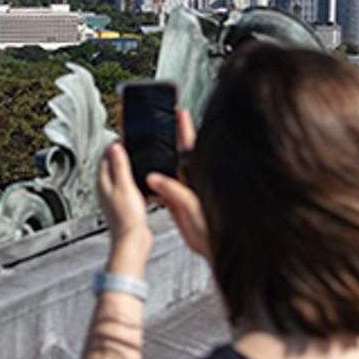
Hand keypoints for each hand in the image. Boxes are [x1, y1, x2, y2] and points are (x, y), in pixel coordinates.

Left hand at [98, 141, 151, 268]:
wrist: (132, 240)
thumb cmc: (127, 217)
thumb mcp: (125, 185)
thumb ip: (119, 165)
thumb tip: (115, 146)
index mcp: (102, 182)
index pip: (105, 156)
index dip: (114, 145)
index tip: (124, 136)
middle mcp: (105, 189)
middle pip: (110, 165)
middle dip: (120, 154)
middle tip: (131, 144)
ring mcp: (114, 198)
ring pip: (119, 176)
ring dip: (127, 167)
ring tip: (138, 160)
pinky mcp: (124, 205)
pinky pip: (128, 188)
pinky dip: (134, 181)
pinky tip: (144, 183)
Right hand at [147, 108, 207, 256]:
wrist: (211, 247)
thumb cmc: (211, 227)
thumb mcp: (190, 206)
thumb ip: (173, 190)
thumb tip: (155, 178)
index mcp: (198, 176)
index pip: (191, 145)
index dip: (185, 128)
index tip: (179, 112)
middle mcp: (192, 180)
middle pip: (178, 153)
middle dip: (169, 137)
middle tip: (160, 122)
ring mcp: (185, 190)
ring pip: (170, 169)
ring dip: (160, 158)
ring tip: (148, 145)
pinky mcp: (178, 201)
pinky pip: (164, 186)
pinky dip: (155, 180)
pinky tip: (147, 176)